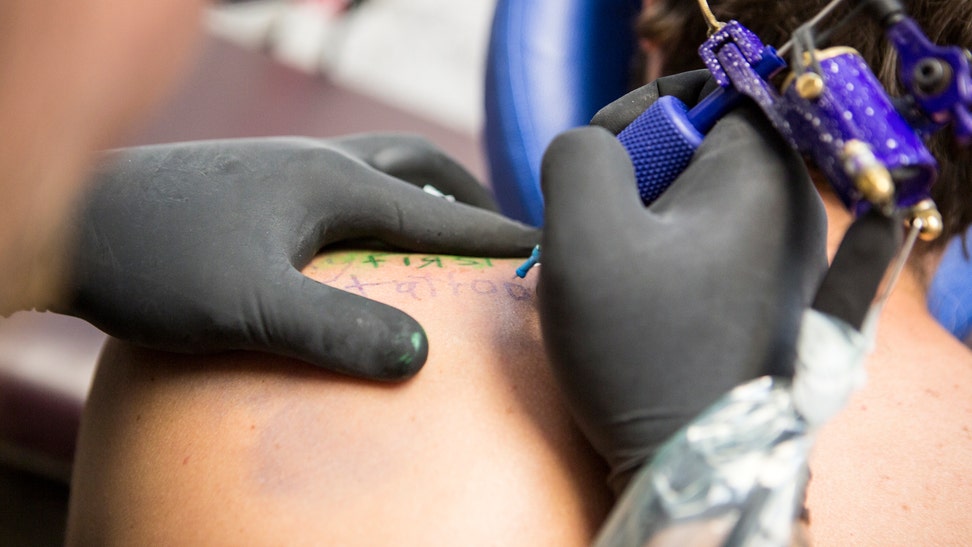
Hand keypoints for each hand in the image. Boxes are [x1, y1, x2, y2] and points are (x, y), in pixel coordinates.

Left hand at [59, 135, 537, 379]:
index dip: (496, 236)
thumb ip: (337, 329)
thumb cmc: (157, 261)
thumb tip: (420, 354)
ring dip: (419, 194)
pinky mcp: (257, 183)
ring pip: (377, 168)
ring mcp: (285, 168)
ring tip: (435, 234)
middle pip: (417, 166)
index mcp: (334, 184)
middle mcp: (318, 163)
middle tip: (493, 234)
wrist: (73, 220)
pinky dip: (375, 205)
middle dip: (464, 198)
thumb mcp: (250, 307)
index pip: (437, 213)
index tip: (546, 249)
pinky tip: (354, 244)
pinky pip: (340, 184)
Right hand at [537, 75, 827, 492]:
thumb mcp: (583, 234)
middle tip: (600, 234)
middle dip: (634, 178)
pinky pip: (708, 246)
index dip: (640, 114)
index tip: (600, 167)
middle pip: (699, 148)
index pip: (706, 93)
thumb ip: (578, 154)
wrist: (693, 467)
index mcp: (763, 175)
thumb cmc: (642, 351)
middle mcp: (793, 209)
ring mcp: (786, 260)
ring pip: (696, 201)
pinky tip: (639, 297)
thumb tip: (593, 147)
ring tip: (614, 278)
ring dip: (640, 225)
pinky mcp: (769, 300)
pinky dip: (664, 256)